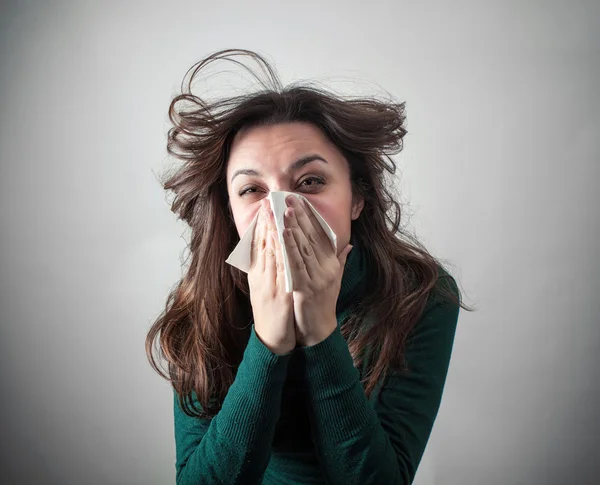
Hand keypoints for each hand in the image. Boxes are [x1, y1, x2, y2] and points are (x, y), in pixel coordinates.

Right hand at [248, 199, 295, 354]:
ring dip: (272, 236)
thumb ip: (273, 267)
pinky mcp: (277, 297)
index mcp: (259, 274)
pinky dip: (281, 258)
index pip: (260, 245)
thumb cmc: (271, 311)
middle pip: (262, 246)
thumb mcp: (269, 287)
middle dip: (266, 224)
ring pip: (269, 257)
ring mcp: (268, 287)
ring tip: (274, 216)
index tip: (266, 206)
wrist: (271, 338)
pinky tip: (284, 246)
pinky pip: (279, 274)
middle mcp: (260, 278)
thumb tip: (274, 248)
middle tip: (268, 203)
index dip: (262, 225)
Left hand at [282, 196, 352, 346]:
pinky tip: (283, 236)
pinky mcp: (306, 288)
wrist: (319, 328)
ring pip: (303, 248)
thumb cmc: (324, 301)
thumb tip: (348, 244)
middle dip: (299, 217)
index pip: (321, 235)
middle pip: (312, 238)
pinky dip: (289, 249)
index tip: (299, 201)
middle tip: (288, 198)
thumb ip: (339, 260)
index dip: (310, 217)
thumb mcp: (335, 278)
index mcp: (332, 263)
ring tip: (284, 212)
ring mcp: (317, 278)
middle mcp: (327, 268)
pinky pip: (295, 264)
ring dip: (293, 228)